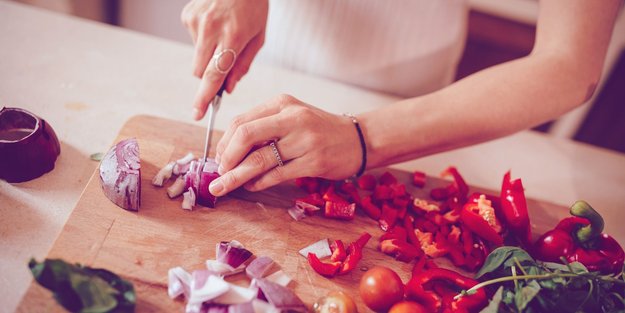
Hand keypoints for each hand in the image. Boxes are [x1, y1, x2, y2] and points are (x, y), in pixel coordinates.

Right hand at [181, 0, 267, 119]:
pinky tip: (215, 25)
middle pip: (201, 71)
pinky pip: (194, 42)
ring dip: (209, 56)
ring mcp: (196, 22)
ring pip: (197, 58)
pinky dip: (204, 39)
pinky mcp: (187, 16)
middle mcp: (211, 29)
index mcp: (233, 36)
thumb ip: (243, 65)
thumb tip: (227, 89)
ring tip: (223, 35)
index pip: (214, 74)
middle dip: (210, 77)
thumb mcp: (258, 37)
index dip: (205, 97)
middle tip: (223, 68)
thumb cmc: (253, 7)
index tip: (197, 113)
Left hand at [208, 94, 362, 195]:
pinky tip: (252, 186)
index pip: (241, 121)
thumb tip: (229, 151)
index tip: (219, 158)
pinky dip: (259, 183)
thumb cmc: (321, 130)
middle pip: (245, 136)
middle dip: (226, 158)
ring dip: (236, 176)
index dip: (224, 143)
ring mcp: (304, 140)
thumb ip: (265, 128)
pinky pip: (276, 175)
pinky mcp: (314, 162)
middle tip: (219, 173)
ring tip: (223, 187)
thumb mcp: (293, 117)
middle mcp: (292, 118)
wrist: (359, 139)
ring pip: (259, 159)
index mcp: (282, 104)